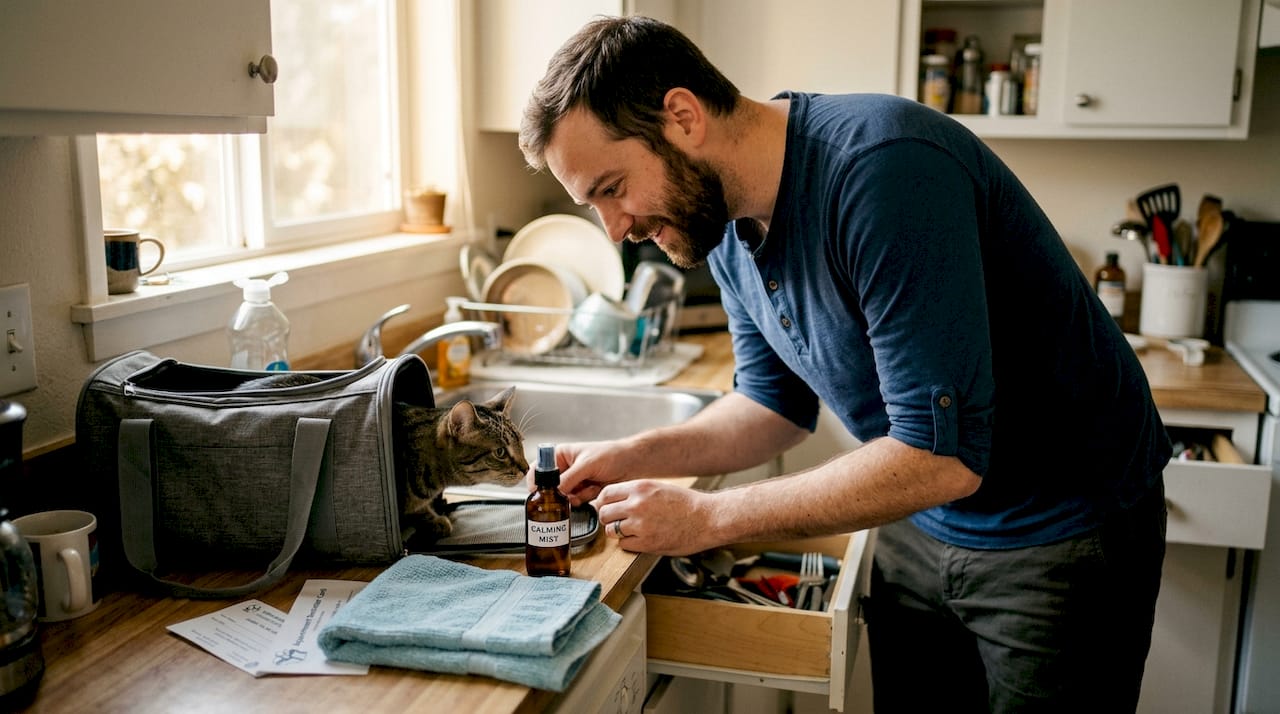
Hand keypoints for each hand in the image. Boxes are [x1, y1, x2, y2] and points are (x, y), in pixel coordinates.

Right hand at [541, 439, 631, 505]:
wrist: (633, 464)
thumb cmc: (612, 455)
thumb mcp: (588, 464)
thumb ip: (570, 478)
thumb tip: (555, 491)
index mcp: (560, 455)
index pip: (539, 469)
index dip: (537, 482)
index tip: (541, 493)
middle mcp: (564, 469)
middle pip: (549, 487)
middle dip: (560, 493)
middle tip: (570, 494)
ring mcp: (573, 482)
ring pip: (563, 497)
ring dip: (575, 496)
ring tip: (590, 486)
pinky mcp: (583, 492)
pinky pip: (575, 502)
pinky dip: (584, 499)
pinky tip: (595, 490)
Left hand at [594, 479, 718, 555]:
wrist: (707, 518)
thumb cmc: (686, 504)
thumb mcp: (658, 488)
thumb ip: (636, 493)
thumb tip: (614, 500)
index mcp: (639, 487)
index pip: (605, 494)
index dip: (604, 503)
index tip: (609, 508)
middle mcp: (636, 504)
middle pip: (604, 513)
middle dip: (608, 519)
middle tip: (618, 522)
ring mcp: (640, 525)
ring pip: (610, 530)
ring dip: (617, 532)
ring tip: (631, 531)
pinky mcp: (646, 542)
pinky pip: (623, 545)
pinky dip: (629, 544)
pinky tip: (641, 539)